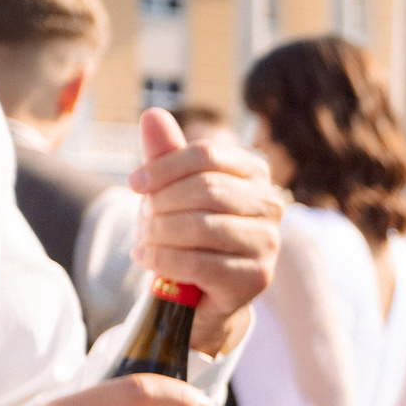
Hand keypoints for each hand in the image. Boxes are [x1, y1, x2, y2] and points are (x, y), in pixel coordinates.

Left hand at [128, 107, 282, 353]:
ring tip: (143, 240)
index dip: (165, 166)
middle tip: (140, 221)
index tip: (134, 182)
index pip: (208, 156)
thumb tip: (152, 114)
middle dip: (161, 204)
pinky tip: (145, 257)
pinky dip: (162, 259)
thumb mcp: (173, 191)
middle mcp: (270, 205)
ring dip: (160, 233)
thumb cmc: (189, 233)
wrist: (204, 291)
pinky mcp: (256, 277)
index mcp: (255, 173)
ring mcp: (268, 242)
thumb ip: (165, 156)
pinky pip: (199, 262)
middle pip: (206, 189)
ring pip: (202, 227)